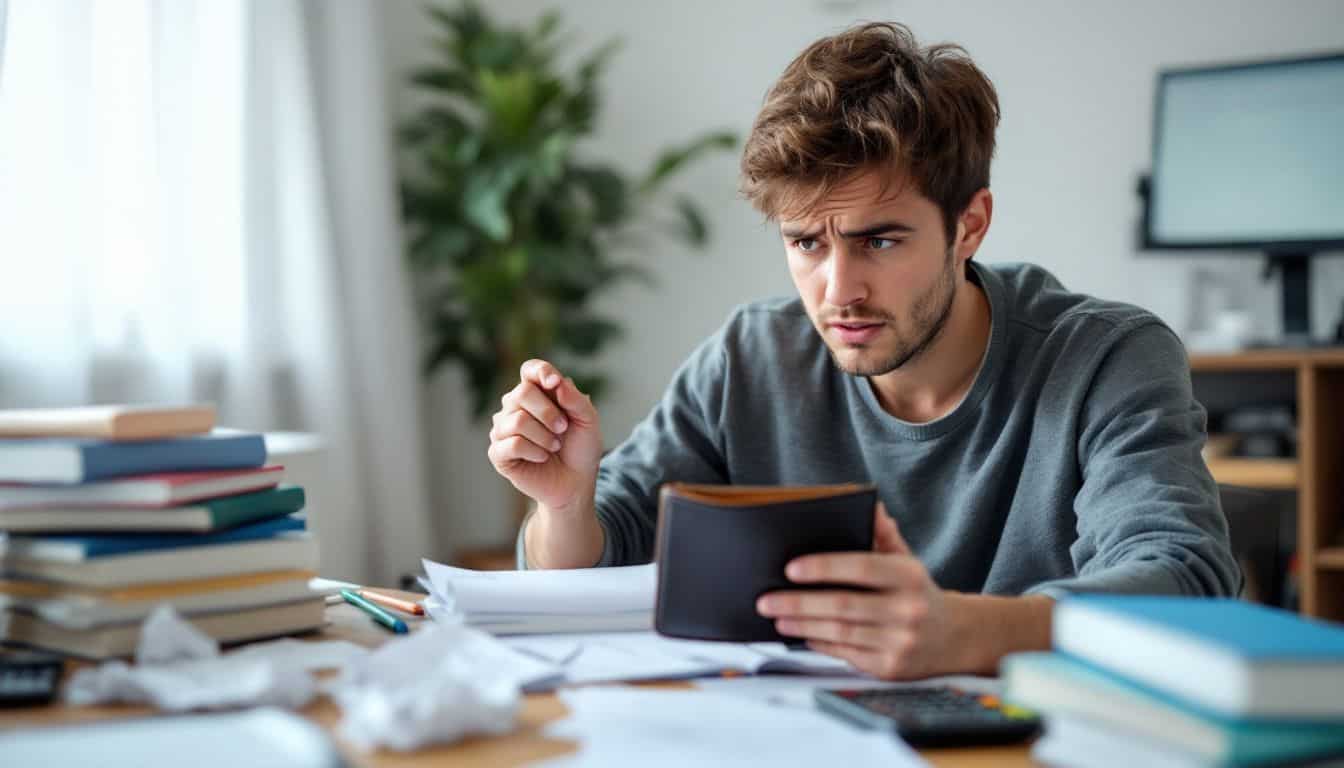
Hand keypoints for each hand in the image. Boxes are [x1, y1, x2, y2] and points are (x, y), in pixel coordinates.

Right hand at [487, 359, 602, 513]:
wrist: (575, 482)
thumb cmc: (580, 448)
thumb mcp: (588, 420)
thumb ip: (575, 399)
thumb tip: (556, 383)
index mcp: (536, 392)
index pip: (530, 369)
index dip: (541, 372)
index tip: (555, 384)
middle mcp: (514, 406)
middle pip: (522, 392)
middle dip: (548, 412)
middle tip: (562, 429)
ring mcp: (503, 429)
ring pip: (517, 420)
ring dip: (544, 436)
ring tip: (554, 446)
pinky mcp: (498, 453)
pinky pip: (512, 443)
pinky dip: (534, 451)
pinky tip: (542, 457)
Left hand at [756, 504, 961, 679]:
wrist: (954, 638)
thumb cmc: (919, 593)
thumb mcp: (907, 559)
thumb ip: (883, 535)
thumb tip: (868, 504)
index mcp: (910, 576)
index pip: (861, 567)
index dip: (824, 568)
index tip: (791, 569)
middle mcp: (908, 610)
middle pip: (843, 606)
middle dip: (799, 603)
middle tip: (767, 599)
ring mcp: (900, 642)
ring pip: (840, 633)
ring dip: (802, 625)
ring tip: (777, 616)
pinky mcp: (889, 668)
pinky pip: (845, 653)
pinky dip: (819, 643)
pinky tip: (802, 634)